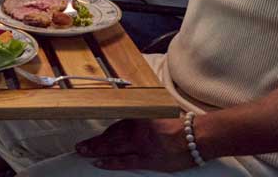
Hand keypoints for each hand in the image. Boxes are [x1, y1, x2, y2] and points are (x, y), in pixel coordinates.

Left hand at [74, 117, 193, 171]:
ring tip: (83, 152)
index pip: (116, 123)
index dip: (103, 131)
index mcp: (139, 117)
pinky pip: (124, 161)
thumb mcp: (158, 114)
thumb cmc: (180, 125)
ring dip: (96, 150)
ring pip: (113, 148)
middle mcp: (137, 130)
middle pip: (110, 136)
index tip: (94, 134)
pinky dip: (110, 162)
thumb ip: (143, 115)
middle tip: (80, 146)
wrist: (197, 136)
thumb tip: (132, 114)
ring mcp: (141, 145)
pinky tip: (99, 162)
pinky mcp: (147, 159)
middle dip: (94, 142)